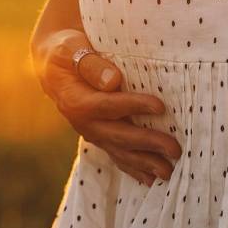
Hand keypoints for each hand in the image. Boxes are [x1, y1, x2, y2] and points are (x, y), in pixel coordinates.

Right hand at [32, 28, 181, 185]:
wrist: (53, 63)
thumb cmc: (66, 51)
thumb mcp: (71, 48)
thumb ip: (90, 64)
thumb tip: (113, 81)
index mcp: (75, 100)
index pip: (107, 105)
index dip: (133, 106)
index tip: (160, 106)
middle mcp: (82, 122)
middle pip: (117, 135)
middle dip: (147, 143)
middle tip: (174, 149)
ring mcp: (91, 132)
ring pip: (119, 151)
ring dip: (144, 162)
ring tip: (168, 171)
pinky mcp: (99, 136)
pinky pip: (116, 155)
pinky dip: (133, 168)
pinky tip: (150, 178)